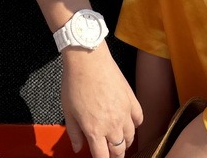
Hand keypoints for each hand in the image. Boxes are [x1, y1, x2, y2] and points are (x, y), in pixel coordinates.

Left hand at [61, 43, 142, 157]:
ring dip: (124, 141)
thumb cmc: (75, 82)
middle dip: (114, 154)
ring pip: (130, 137)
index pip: (103, 157)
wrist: (87, 59)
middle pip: (119, 150)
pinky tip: (128, 122)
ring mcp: (124, 113)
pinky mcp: (132, 100)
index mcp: (94, 130)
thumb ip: (74, 133)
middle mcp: (112, 125)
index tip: (100, 157)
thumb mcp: (68, 111)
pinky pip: (139, 120)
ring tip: (118, 138)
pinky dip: (135, 125)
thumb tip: (77, 148)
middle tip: (109, 151)